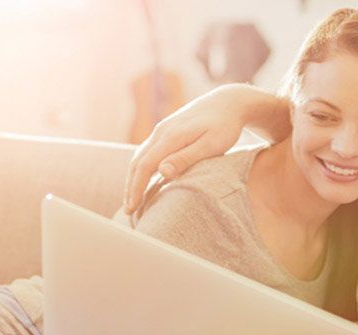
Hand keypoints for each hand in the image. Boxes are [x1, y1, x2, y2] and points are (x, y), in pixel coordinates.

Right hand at [123, 84, 289, 213]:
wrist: (228, 102)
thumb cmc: (225, 126)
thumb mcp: (211, 144)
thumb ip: (186, 158)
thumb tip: (162, 172)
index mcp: (171, 136)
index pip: (144, 166)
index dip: (136, 188)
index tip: (132, 207)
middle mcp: (161, 132)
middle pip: (137, 162)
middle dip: (130, 187)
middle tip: (129, 210)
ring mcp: (162, 130)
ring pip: (140, 156)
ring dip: (133, 178)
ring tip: (133, 199)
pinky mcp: (166, 131)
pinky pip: (147, 152)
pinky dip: (141, 168)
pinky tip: (144, 180)